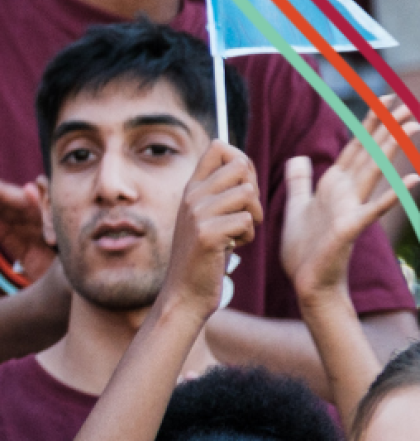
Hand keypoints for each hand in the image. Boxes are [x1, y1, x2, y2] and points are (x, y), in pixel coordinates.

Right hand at [163, 141, 262, 315]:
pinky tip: (233, 247)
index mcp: (191, 188)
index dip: (242, 160)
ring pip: (246, 193)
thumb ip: (219, 191)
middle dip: (254, 188)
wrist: (185, 293)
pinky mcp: (207, 234)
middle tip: (246, 213)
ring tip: (240, 232)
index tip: (244, 186)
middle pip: (239, 166)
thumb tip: (243, 162)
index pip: (218, 147)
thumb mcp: (206, 217)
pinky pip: (245, 220)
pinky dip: (248, 236)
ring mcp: (196, 214)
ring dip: (253, 215)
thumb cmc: (204, 256)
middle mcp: (191, 196)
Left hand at [281, 104, 419, 297]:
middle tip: (404, 101)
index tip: (381, 99)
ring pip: (374, 171)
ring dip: (392, 150)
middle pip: (368, 153)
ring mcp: (352, 208)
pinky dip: (391, 194)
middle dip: (384, 127)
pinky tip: (411, 180)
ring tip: (412, 127)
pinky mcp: (351, 228)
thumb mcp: (297, 206)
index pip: (354, 147)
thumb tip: (299, 157)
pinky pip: (374, 208)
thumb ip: (299, 181)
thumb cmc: (305, 249)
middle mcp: (347, 193)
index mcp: (334, 185)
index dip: (367, 123)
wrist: (308, 283)